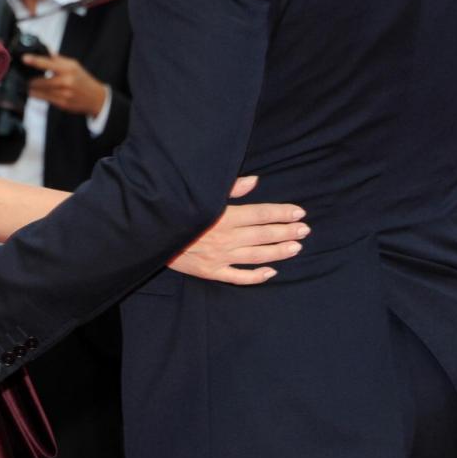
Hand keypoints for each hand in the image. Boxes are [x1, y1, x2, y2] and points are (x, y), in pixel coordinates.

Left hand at [23, 53, 107, 116]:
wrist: (96, 98)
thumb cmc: (83, 79)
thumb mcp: (74, 66)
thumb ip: (58, 60)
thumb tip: (43, 51)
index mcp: (69, 69)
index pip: (48, 63)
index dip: (35, 60)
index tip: (25, 58)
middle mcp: (66, 81)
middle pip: (40, 80)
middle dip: (29, 78)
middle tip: (23, 75)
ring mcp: (63, 94)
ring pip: (39, 91)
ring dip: (30, 87)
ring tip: (27, 83)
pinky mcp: (61, 104)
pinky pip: (43, 98)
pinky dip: (36, 94)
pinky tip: (34, 91)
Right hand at [168, 176, 309, 285]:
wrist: (151, 233)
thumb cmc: (178, 209)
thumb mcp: (201, 193)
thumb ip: (230, 188)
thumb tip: (255, 181)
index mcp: (224, 216)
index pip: (261, 214)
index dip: (282, 213)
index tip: (299, 212)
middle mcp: (225, 238)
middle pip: (263, 235)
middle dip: (286, 231)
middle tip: (305, 230)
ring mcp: (220, 257)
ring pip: (256, 256)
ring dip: (279, 252)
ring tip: (297, 247)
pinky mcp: (211, 272)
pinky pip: (239, 276)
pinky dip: (256, 276)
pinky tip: (272, 272)